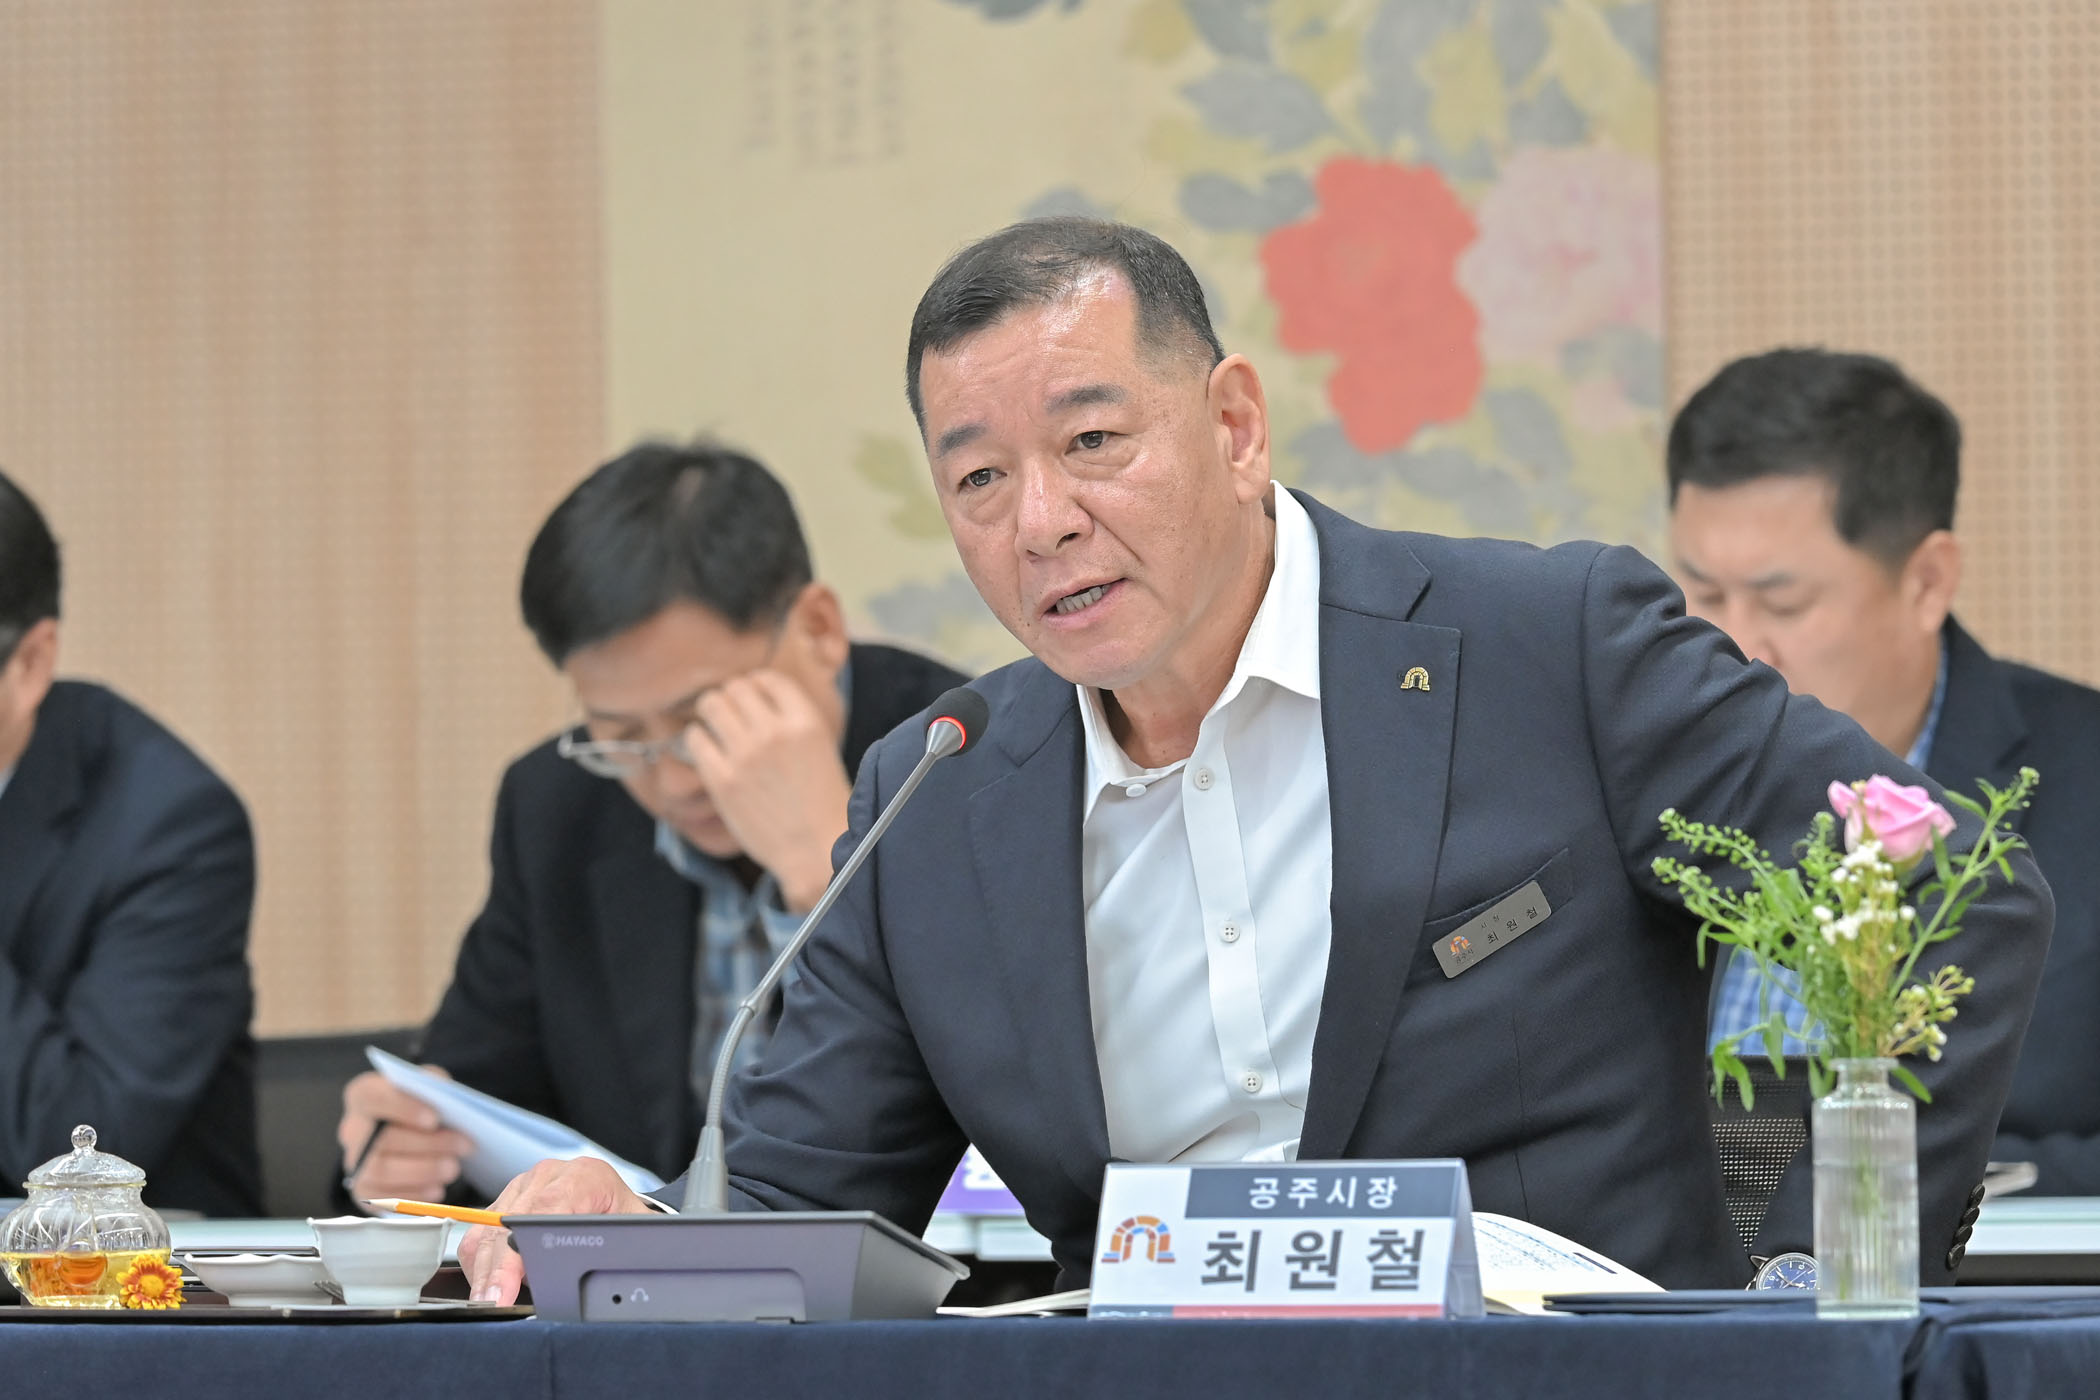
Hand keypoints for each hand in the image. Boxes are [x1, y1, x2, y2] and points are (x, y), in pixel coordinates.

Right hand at [338, 1068, 475, 1207]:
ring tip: (454, 1169)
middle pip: (382, 1139)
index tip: (434, 1119)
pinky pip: (382, 1199)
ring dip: (422, 1172)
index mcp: (364, 1096)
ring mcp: (355, 1163)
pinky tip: (437, 1190)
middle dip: (427, 1145)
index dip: (402, 1108)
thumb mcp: (427, 1085)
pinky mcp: (363, 1192)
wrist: (410, 1135)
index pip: (373, 1097)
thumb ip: (433, 1084)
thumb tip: (446, 1098)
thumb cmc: (419, 1105)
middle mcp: (353, 1130)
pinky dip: (412, 1196)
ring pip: (380, 1171)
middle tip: (464, 1146)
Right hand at [459, 1157, 656, 1303]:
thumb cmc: (626, 1221)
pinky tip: (488, 1286)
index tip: (510, 1287)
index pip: (542, 1212)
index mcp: (584, 1176)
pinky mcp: (506, 1200)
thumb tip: (601, 1289)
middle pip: (507, 1224)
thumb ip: (619, 1254)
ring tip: (487, 1302)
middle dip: (496, 1271)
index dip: (522, 1253)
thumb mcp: (634, 1234)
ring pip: (487, 1229)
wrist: (619, 1202)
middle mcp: (549, 1175)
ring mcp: (523, 1185)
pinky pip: (479, 1233)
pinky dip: (479, 1263)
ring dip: (482, 1271)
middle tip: (491, 1305)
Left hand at [687, 670, 850, 910]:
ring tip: (714, 727)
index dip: (755, 684)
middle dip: (731, 697)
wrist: (817, 851)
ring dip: (710, 711)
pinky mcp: (722, 781)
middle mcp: (775, 732)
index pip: (768, 679)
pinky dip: (697, 739)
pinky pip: (695, 738)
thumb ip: (795, 724)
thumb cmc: (824, 805)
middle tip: (729, 714)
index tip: (751, 697)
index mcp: (806, 722)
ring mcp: (746, 755)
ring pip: (712, 705)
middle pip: (736, 688)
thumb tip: (763, 702)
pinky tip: (707, 750)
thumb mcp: (822, 750)